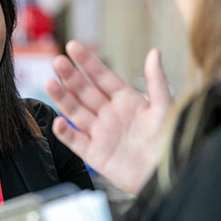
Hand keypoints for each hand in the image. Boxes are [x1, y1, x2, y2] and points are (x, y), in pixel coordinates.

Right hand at [45, 41, 172, 194]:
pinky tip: (58, 120)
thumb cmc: (170, 140)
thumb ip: (156, 80)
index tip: (73, 47)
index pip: (102, 76)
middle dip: (70, 77)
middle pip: (85, 92)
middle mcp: (109, 114)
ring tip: (50, 83)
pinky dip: (65, 132)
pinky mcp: (95, 154)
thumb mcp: (165, 106)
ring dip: (62, 98)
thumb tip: (154, 52)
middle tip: (58, 62)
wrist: (169, 173)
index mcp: (125, 100)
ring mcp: (100, 133)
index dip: (87, 62)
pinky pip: (75, 140)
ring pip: (76, 112)